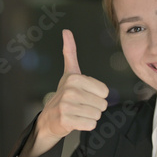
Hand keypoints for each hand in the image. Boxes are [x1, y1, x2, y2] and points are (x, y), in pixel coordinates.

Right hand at [21, 30, 108, 156]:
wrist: (50, 118)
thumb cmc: (64, 94)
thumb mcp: (69, 73)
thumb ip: (70, 52)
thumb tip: (66, 31)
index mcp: (75, 78)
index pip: (105, 92)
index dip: (97, 96)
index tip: (84, 95)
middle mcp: (70, 90)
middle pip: (103, 104)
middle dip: (94, 107)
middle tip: (81, 106)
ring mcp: (67, 106)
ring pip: (97, 115)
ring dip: (90, 116)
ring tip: (78, 113)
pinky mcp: (66, 120)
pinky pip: (91, 125)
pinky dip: (86, 125)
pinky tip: (76, 121)